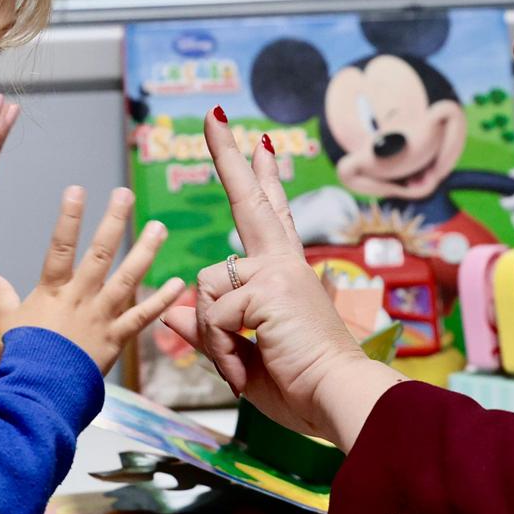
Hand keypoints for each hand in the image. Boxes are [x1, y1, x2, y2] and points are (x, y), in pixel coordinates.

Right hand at [0, 186, 187, 374]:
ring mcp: (101, 317)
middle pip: (99, 253)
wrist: (38, 392)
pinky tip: (178, 283)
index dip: (68, 217)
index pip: (60, 246)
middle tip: (125, 194)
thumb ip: (4, 298)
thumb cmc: (21, 357)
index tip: (77, 190)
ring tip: (158, 227)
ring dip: (145, 252)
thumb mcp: (7, 324)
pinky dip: (162, 301)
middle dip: (113, 221)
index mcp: (53, 291)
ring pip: (127, 279)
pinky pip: (143, 317)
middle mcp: (80, 298)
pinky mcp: (116, 338)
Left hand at [158, 110, 402, 448]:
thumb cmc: (304, 386)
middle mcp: (283, 264)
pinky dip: (220, 349)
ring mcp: (277, 272)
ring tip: (243, 365)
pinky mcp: (268, 287)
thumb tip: (170, 313)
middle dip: (227, 155)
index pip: (271, 216)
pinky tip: (247, 368)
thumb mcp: (242, 358)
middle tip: (213, 114)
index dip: (264, 179)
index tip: (261, 145)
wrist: (342, 399)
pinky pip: (213, 314)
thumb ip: (207, 333)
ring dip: (212, 335)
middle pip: (249, 200)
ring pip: (207, 285)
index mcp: (284, 275)